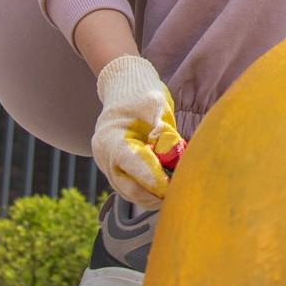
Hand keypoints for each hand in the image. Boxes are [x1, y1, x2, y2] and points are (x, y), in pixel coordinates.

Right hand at [91, 55, 185, 207]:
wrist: (125, 89)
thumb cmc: (140, 95)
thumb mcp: (155, 105)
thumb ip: (163, 129)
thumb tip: (173, 152)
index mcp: (110, 141)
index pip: (131, 166)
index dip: (153, 178)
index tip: (173, 185)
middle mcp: (106, 159)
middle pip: (130, 189)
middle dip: (155, 194)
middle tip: (179, 191)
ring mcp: (110, 167)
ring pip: (132, 194)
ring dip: (154, 196)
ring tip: (176, 189)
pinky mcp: (119, 171)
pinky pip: (134, 189)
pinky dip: (151, 191)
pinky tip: (169, 186)